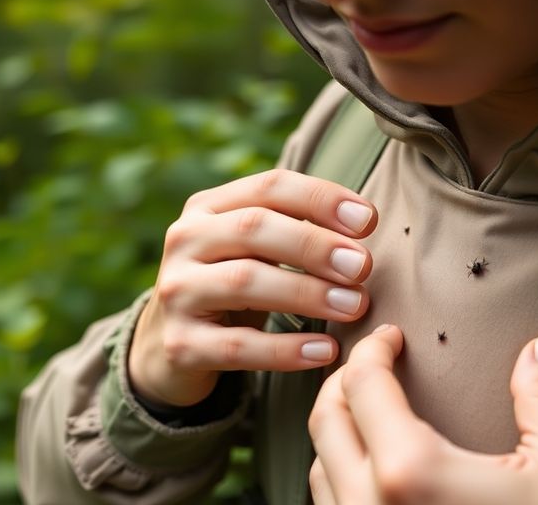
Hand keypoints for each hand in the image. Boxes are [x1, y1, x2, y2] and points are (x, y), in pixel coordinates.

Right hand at [129, 169, 377, 406]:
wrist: (170, 346)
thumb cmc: (232, 287)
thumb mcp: (253, 250)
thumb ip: (296, 228)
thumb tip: (363, 224)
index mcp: (207, 207)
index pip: (269, 187)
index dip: (321, 198)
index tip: (368, 220)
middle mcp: (185, 241)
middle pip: (255, 229)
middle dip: (316, 245)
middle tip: (362, 266)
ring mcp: (177, 292)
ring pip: (245, 283)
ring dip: (308, 293)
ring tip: (354, 305)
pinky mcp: (180, 345)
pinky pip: (238, 347)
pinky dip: (286, 349)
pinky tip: (325, 351)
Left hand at [308, 325, 537, 504]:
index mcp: (408, 470)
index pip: (363, 383)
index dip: (372, 348)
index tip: (390, 336)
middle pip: (325, 418)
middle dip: (345, 380)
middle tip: (374, 364)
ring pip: (319, 466)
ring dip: (337, 429)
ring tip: (369, 412)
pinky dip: (339, 474)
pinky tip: (371, 472)